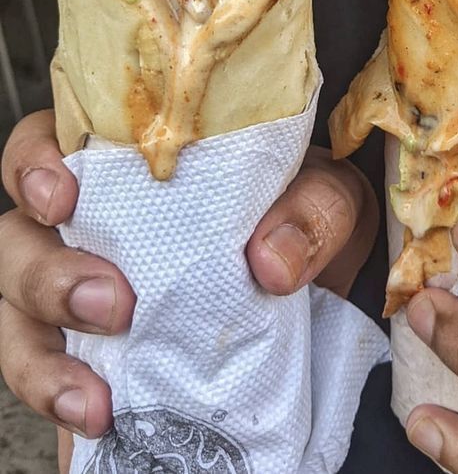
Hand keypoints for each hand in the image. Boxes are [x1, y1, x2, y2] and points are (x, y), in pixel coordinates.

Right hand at [0, 112, 377, 459]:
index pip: (54, 141)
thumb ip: (312, 209)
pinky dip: (60, 394)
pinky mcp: (97, 353)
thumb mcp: (329, 196)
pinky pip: (47, 372)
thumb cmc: (307, 218)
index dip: (34, 162)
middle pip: (17, 234)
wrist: (328, 294)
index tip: (60, 195)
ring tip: (92, 389)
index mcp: (137, 162)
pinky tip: (96, 413)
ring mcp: (88, 290)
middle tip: (114, 300)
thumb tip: (269, 262)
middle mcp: (97, 221)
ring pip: (15, 309)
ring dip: (39, 350)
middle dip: (44, 271)